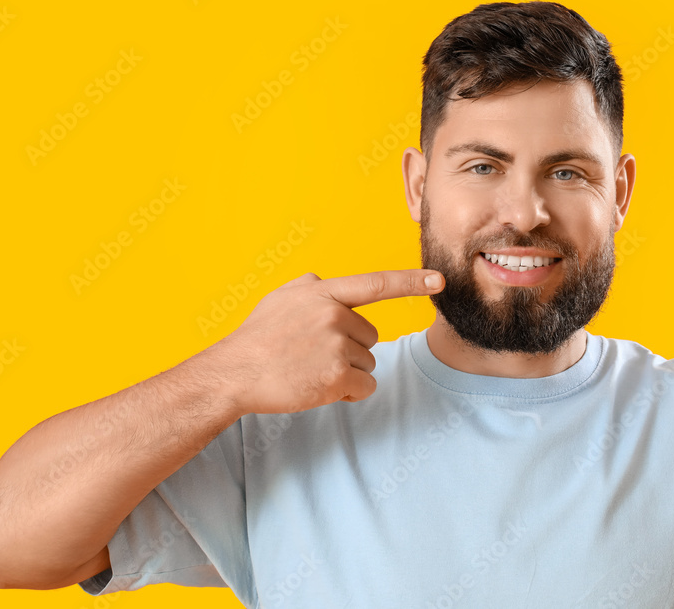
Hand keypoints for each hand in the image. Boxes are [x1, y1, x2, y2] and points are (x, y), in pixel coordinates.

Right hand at [206, 269, 444, 414]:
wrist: (234, 372)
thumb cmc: (256, 338)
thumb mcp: (280, 298)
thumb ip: (310, 287)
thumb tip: (326, 282)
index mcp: (322, 292)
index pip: (375, 283)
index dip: (410, 281)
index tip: (439, 280)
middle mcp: (333, 314)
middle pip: (370, 337)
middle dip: (350, 349)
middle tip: (312, 356)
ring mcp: (335, 345)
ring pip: (367, 363)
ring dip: (346, 372)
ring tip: (309, 371)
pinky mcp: (336, 376)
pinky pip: (363, 387)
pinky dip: (347, 393)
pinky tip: (318, 387)